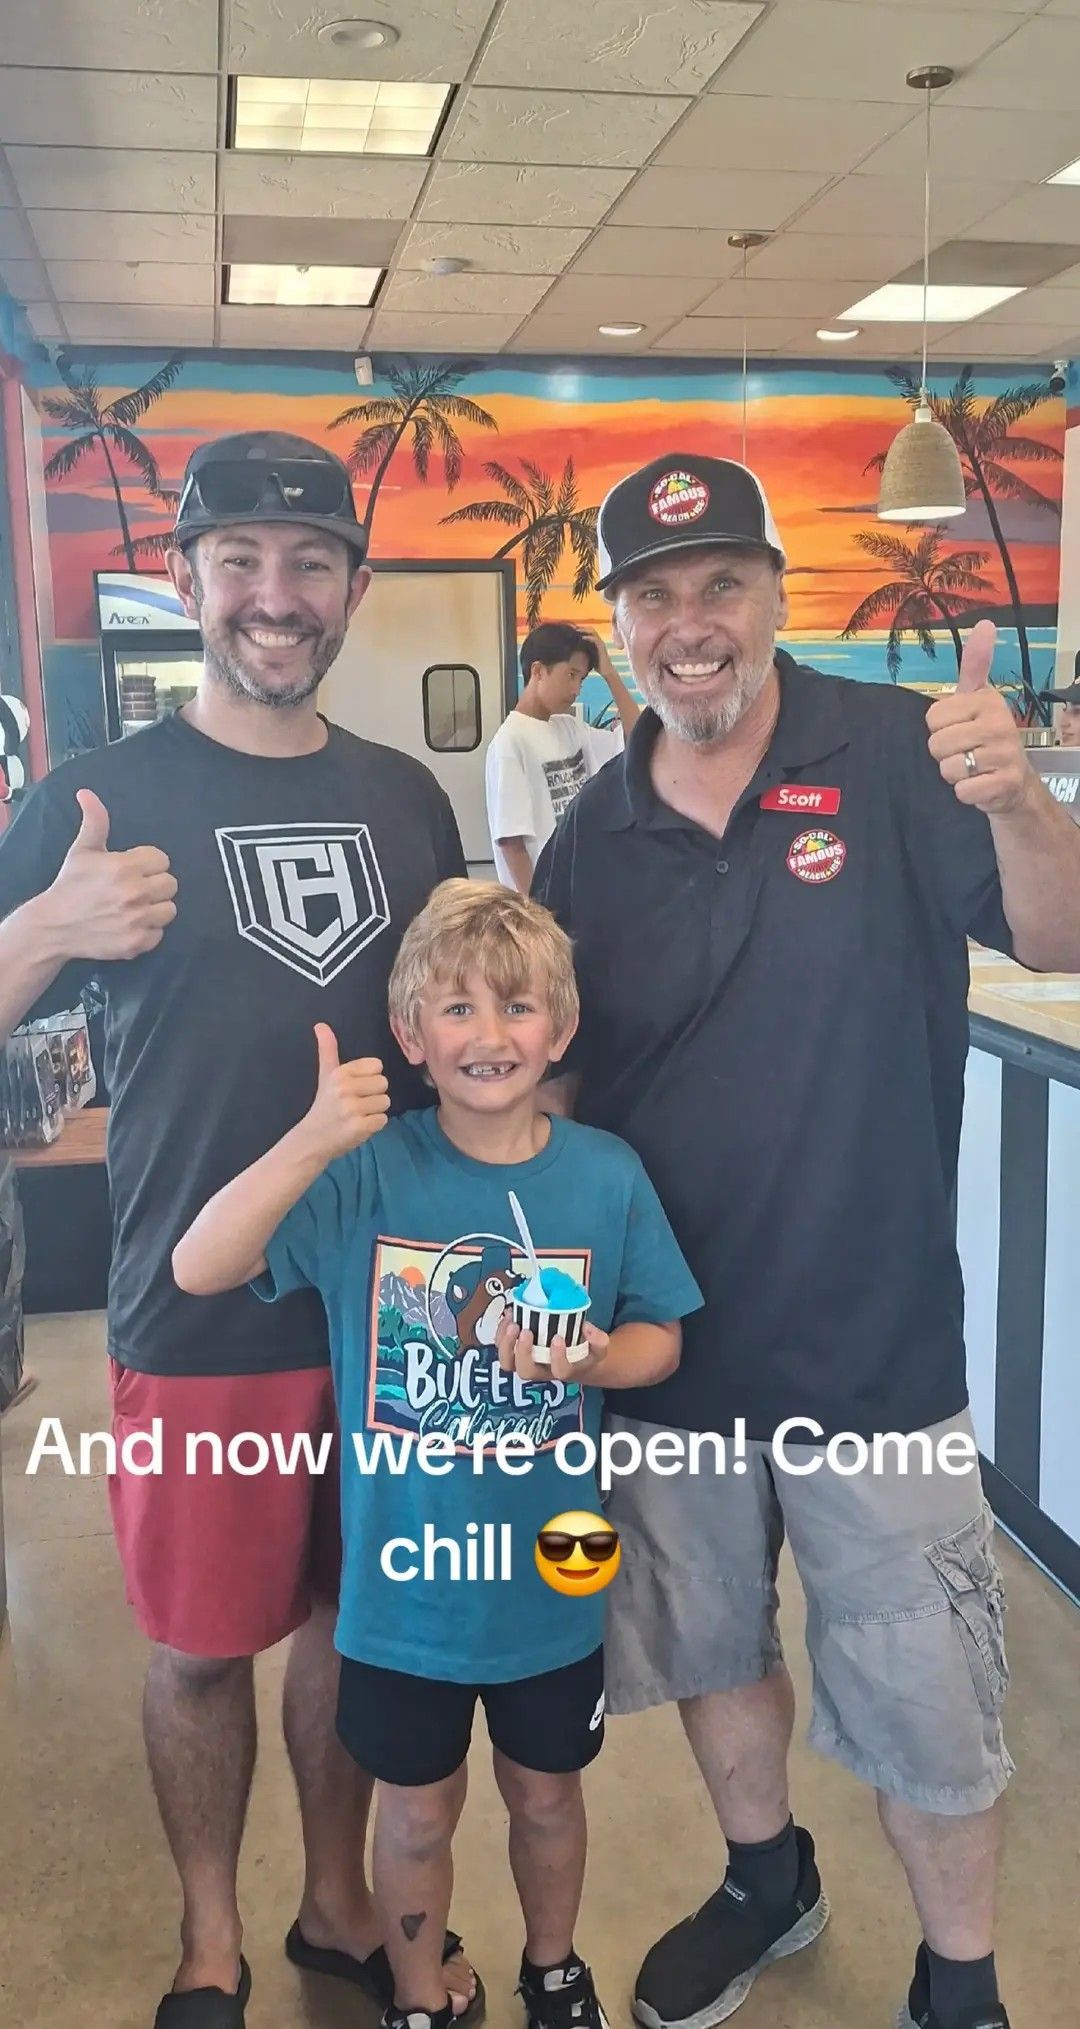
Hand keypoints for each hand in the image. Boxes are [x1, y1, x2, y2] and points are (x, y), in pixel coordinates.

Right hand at [43, 789, 177, 959]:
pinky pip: (159, 934)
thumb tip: (87, 793)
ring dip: (156, 908)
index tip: (134, 869)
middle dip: (155, 884)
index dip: (149, 863)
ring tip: (135, 907)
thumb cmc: (70, 886)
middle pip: (170, 884)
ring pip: (169, 909)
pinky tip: (131, 924)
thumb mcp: (82, 851)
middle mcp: (134, 893)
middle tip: (135, 888)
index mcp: (124, 867)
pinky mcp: (136, 943)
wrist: (54, 927)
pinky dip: (148, 931)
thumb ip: (94, 822)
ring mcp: (137, 920)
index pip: (162, 859)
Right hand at [302, 1024, 389, 1161]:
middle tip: (356, 1103)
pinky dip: (374, 1125)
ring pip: (385, 1102)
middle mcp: (345, 1089)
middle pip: (383, 1084)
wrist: (312, 1139)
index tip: (355, 1087)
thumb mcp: (326, 1075)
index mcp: (340, 1073)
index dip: (369, 1078)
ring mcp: (352, 1109)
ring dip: (375, 1111)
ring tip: (358, 1115)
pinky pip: (383, 1120)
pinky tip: (359, 1126)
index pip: (377, 1066)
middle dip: (373, 1095)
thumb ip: (327, 1049)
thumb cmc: (324, 1105)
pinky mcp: (359, 1127)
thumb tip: (320, 1024)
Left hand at [497, 1313, 608, 1383]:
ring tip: (512, 1323)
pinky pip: (502, 1347)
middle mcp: (541, 1370)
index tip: (559, 1338)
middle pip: (526, 1372)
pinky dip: (501, 1332)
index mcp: (563, 1370)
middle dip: (522, 1352)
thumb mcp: (598, 1349)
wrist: (573, 1363)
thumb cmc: (583, 1355)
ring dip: (506, 1344)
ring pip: (508, 1363)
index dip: (558, 1357)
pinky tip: (509, 1315)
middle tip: (525, 1331)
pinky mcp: (515, 1353)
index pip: (559, 1371)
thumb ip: (599, 1341)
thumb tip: (587, 1328)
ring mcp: (526, 1363)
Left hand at [577, 627, 615, 678]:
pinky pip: (595, 640)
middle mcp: (598, 641)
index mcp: (594, 642)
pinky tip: (583, 638)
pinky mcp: (602, 647)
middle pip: (590, 629)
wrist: (606, 671)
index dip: (580, 629)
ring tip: (577, 630)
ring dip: (584, 630)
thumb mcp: (588, 656)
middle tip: (573, 627)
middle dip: (581, 627)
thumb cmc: (597, 665)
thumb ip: (583, 650)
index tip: (571, 628)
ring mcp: (600, 643)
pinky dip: (589, 637)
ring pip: (593, 632)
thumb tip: (573, 649)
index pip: (588, 631)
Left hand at [925, 621, 1033, 815]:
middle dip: (945, 754)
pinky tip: (980, 784)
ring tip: (972, 768)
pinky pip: (962, 791)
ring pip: (948, 769)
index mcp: (988, 701)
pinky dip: (965, 793)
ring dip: (954, 774)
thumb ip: (975, 664)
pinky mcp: (1004, 784)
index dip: (940, 729)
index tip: (960, 729)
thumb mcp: (979, 698)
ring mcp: (1004, 755)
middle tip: (966, 752)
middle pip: (937, 744)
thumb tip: (986, 623)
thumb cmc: (987, 735)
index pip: (932, 718)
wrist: (1014, 781)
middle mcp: (999, 724)